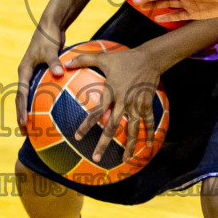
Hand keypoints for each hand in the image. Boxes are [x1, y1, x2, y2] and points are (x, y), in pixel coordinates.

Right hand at [17, 24, 66, 128]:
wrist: (51, 26)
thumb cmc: (49, 36)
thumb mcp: (51, 49)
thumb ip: (54, 61)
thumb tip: (58, 72)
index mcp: (24, 70)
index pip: (21, 94)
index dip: (21, 109)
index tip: (24, 122)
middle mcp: (26, 74)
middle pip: (21, 99)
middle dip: (21, 115)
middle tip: (24, 132)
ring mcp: (32, 74)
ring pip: (29, 96)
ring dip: (29, 111)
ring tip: (33, 127)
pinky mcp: (41, 73)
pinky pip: (39, 91)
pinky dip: (41, 101)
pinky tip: (49, 112)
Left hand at [61, 44, 164, 161]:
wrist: (150, 58)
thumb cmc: (125, 58)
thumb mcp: (103, 57)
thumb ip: (84, 59)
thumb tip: (66, 62)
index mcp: (112, 92)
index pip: (97, 112)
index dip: (86, 125)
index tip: (78, 137)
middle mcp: (124, 101)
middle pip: (112, 127)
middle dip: (104, 143)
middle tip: (96, 158)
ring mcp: (137, 105)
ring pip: (133, 129)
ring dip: (129, 145)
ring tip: (125, 160)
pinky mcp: (147, 105)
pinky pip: (149, 122)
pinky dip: (149, 134)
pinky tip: (148, 146)